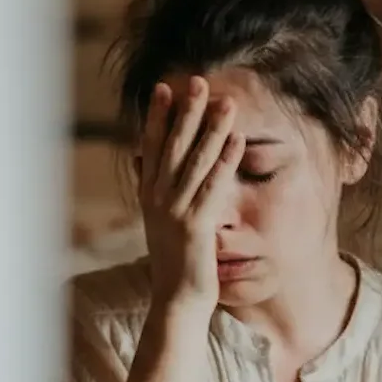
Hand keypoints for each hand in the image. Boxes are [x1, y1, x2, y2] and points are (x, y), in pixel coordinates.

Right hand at [137, 78, 245, 316]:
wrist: (176, 300)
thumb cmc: (174, 262)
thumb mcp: (160, 222)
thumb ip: (156, 191)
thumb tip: (144, 162)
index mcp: (149, 196)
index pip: (152, 147)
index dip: (159, 116)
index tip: (165, 88)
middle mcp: (158, 199)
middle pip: (174, 147)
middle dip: (186, 112)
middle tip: (198, 81)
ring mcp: (175, 212)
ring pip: (196, 162)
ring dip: (212, 129)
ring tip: (226, 102)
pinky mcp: (196, 226)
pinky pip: (213, 186)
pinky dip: (226, 161)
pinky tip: (237, 140)